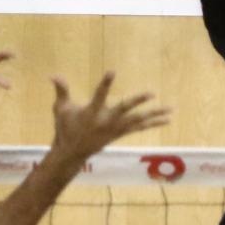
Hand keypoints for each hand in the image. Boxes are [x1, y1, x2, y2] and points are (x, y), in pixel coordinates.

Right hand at [49, 73, 170, 160]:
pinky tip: (166, 119)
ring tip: (171, 110)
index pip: (99, 95)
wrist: (71, 153)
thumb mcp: (60, 109)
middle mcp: (106, 121)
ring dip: (155, 115)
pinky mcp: (121, 133)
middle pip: (125, 109)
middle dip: (137, 101)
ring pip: (138, 121)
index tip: (112, 71)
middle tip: (151, 92)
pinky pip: (140, 127)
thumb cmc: (65, 128)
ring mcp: (115, 129)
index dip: (105, 84)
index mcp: (91, 113)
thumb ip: (61, 91)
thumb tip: (53, 74)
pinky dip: (153, 123)